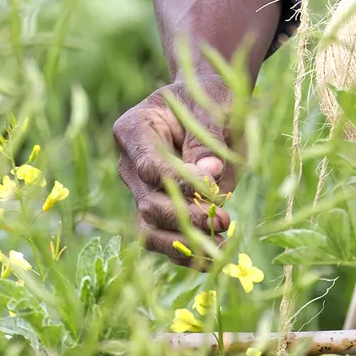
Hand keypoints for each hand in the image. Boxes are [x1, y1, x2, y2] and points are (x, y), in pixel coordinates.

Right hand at [113, 79, 235, 265]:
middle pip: (148, 204)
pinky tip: (215, 255)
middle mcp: (131, 165)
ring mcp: (143, 191)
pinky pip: (166, 241)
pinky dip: (189, 253)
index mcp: (134, 130)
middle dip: (185, 218)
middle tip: (223, 219)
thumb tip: (209, 173)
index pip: (148, 166)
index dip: (178, 182)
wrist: (210, 107)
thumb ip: (207, 140)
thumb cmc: (208, 100)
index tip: (213, 185)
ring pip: (150, 230)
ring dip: (184, 244)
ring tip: (219, 247)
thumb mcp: (211, 109)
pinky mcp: (160, 211)